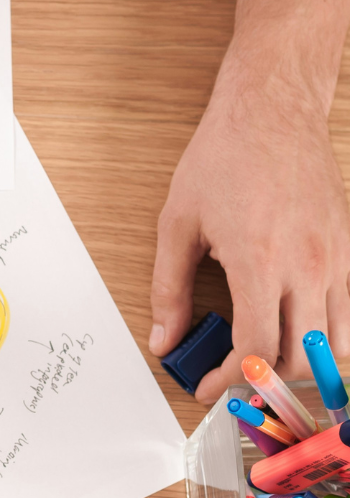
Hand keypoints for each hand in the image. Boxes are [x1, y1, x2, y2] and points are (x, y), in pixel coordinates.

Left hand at [150, 64, 349, 403]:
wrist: (272, 111)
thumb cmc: (223, 158)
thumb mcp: (177, 225)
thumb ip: (169, 290)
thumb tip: (164, 340)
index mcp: (261, 262)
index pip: (257, 350)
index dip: (230, 381)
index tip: (206, 387)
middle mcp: (309, 266)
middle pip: (302, 359)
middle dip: (265, 382)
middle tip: (233, 380)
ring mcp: (339, 258)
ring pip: (339, 345)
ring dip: (303, 367)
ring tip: (267, 366)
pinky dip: (332, 340)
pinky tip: (300, 336)